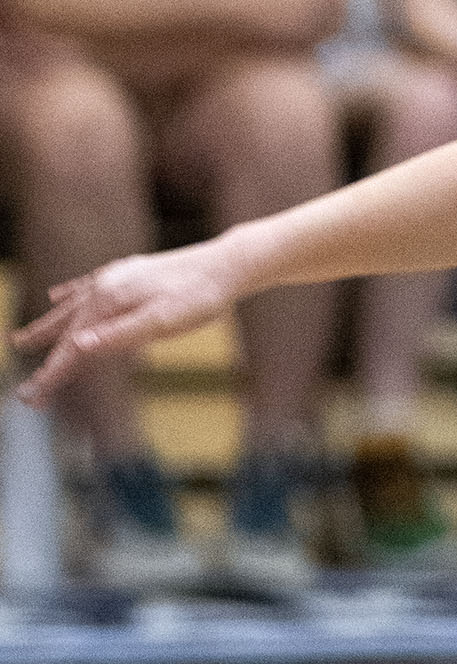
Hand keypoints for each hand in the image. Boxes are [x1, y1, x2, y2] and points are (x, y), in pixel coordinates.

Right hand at [12, 238, 247, 407]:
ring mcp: (115, 277)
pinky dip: (68, 296)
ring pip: (71, 308)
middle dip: (46, 359)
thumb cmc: (201, 296)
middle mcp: (104, 286)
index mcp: (108, 301)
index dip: (53, 375)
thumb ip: (121, 335)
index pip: (73, 348)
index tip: (33, 400)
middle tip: (27, 392)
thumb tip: (78, 347)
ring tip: (21, 341)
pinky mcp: (128, 272)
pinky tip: (56, 296)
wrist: (228, 263)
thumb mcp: (165, 321)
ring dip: (46, 326)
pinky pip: (86, 287)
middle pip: (66, 329)